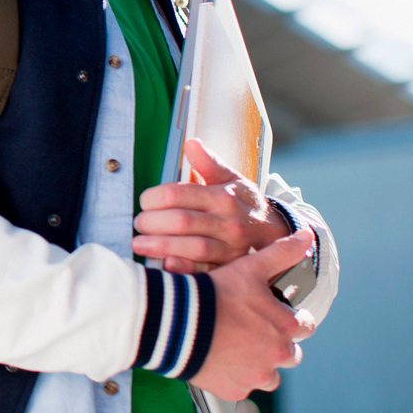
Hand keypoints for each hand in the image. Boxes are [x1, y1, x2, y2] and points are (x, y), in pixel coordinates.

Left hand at [132, 138, 289, 272]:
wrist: (275, 232)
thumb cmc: (242, 202)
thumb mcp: (230, 178)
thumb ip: (208, 163)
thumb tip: (191, 143)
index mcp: (222, 196)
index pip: (178, 194)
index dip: (153, 198)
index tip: (144, 201)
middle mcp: (228, 221)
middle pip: (182, 221)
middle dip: (152, 223)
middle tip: (137, 224)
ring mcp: (231, 246)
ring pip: (193, 247)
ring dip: (161, 246)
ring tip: (139, 244)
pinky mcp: (230, 266)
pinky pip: (205, 269)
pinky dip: (184, 268)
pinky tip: (165, 264)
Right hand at [189, 230, 316, 401]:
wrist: (174, 321)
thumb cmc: (214, 293)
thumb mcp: (249, 267)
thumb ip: (281, 253)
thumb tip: (307, 235)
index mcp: (286, 326)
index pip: (304, 325)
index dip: (289, 317)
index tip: (271, 313)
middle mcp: (277, 355)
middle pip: (289, 354)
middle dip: (274, 344)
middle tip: (249, 330)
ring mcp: (256, 376)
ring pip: (268, 374)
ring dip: (257, 364)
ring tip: (233, 347)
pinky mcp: (234, 390)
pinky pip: (241, 387)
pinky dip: (233, 376)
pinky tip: (217, 358)